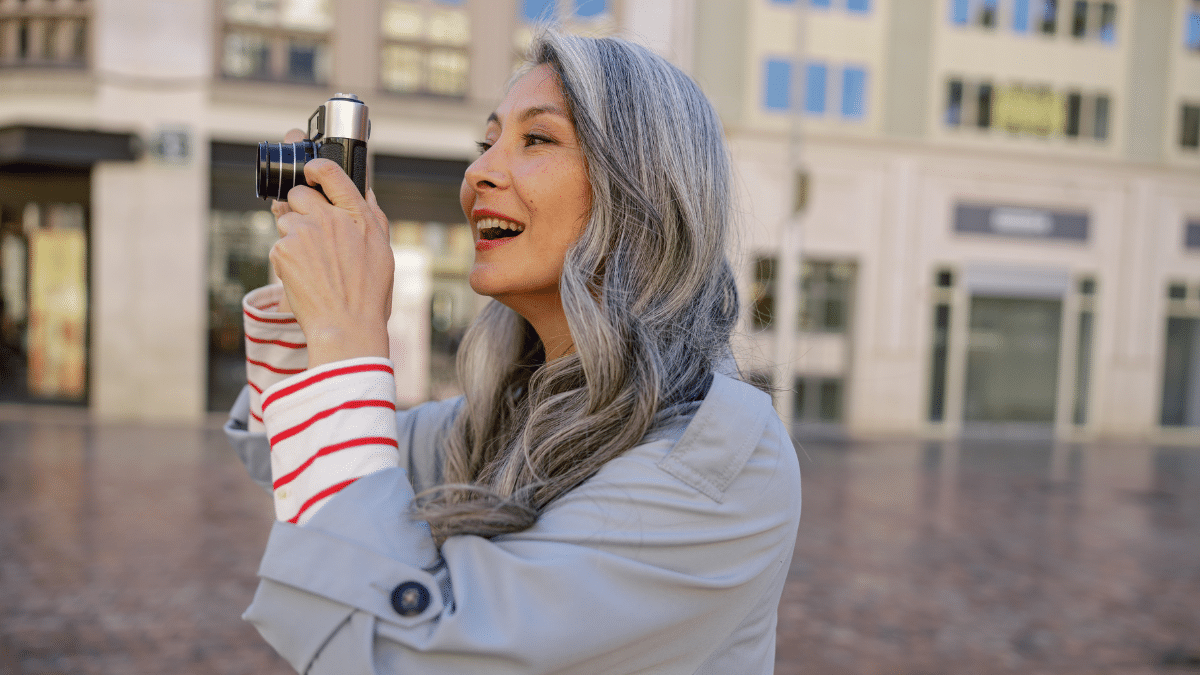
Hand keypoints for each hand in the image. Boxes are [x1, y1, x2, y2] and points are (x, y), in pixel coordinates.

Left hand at [269, 134, 393, 368]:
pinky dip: (286, 260)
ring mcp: (305, 232)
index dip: (316, 167)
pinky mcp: (284, 250)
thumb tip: (367, 191)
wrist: (346, 326)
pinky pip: (278, 245)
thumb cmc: (368, 295)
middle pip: (300, 194)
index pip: (332, 173)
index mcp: (359, 216)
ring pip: (286, 220)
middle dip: (301, 208)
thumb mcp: (383, 252)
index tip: (310, 171)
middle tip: (312, 235)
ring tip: (312, 265)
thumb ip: (374, 217)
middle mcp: (331, 219)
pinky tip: (304, 277)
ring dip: (293, 237)